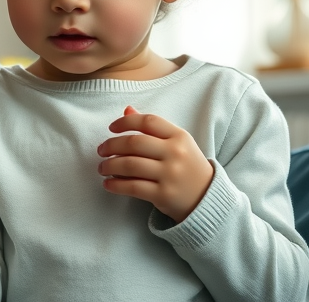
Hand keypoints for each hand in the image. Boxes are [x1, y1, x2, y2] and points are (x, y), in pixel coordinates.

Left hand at [97, 106, 213, 222]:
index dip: (125, 122)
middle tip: (101, 150)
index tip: (111, 128)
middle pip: (134, 143)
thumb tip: (127, 110)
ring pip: (130, 165)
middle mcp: (175, 153)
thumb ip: (153, 128)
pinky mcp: (164, 195)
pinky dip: (116, 185)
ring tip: (102, 168)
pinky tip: (108, 184)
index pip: (148, 121)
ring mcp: (170, 174)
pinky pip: (133, 187)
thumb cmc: (187, 166)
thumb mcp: (177, 143)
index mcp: (179, 136)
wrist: (207, 199)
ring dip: (109, 166)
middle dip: (111, 145)